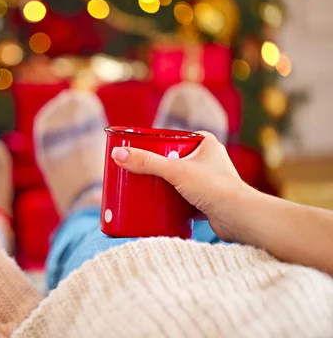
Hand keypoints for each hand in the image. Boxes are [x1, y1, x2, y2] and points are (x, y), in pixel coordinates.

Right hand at [110, 133, 253, 240]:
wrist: (241, 219)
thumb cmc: (215, 188)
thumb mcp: (175, 171)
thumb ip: (146, 162)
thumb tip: (117, 154)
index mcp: (205, 143)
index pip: (173, 138)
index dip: (153, 143)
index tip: (135, 151)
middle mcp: (209, 160)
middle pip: (172, 159)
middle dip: (153, 167)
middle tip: (133, 170)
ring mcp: (208, 181)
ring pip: (177, 180)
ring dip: (161, 184)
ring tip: (140, 188)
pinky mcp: (207, 201)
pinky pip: (182, 198)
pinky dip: (170, 201)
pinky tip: (156, 205)